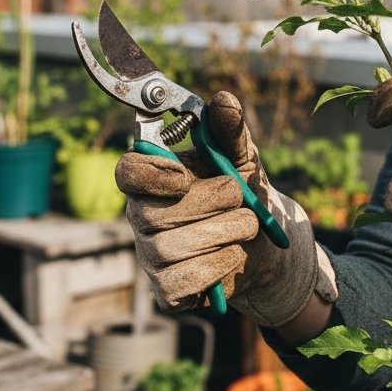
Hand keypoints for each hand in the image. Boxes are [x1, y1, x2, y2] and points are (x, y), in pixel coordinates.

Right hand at [114, 91, 319, 327]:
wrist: (265, 248)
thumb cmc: (244, 197)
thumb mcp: (242, 159)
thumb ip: (231, 132)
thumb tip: (224, 100)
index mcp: (152, 179)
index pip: (126, 172)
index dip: (150, 175)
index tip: (184, 175)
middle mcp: (142, 216)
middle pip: (153, 214)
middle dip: (207, 203)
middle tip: (238, 197)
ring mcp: (151, 256)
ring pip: (170, 249)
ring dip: (221, 233)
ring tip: (245, 226)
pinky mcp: (167, 290)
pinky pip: (182, 282)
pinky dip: (216, 267)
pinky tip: (231, 256)